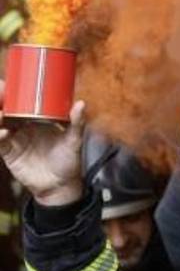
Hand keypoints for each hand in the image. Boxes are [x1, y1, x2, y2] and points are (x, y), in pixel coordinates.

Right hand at [0, 91, 84, 206]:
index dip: (9, 94)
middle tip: (0, 93)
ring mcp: (14, 139)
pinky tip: (4, 132)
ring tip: (0, 113)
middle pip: (4, 110)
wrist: (61, 186)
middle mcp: (22, 127)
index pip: (19, 102)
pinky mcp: (9, 153)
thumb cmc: (68, 161)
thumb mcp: (74, 140)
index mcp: (35, 119)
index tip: (5, 85)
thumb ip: (77, 123)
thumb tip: (81, 104)